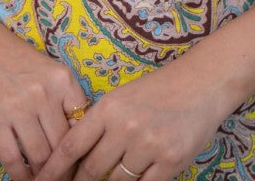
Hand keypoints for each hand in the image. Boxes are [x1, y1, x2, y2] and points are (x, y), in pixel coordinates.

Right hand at [0, 0, 88, 180]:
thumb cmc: (14, 60)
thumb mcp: (47, 71)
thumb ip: (63, 99)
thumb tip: (78, 138)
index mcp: (62, 79)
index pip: (81, 123)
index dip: (81, 147)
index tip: (80, 161)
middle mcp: (43, 92)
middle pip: (61, 144)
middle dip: (64, 166)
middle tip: (64, 176)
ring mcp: (18, 107)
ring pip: (39, 156)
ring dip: (42, 174)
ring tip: (43, 179)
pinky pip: (13, 159)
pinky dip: (20, 175)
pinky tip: (23, 178)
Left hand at [35, 52, 224, 180]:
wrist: (201, 83)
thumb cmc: (158, 89)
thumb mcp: (122, 97)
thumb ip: (100, 124)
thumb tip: (76, 158)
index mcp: (109, 108)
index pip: (72, 145)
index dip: (53, 169)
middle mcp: (125, 127)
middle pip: (90, 169)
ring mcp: (148, 146)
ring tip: (106, 177)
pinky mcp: (171, 162)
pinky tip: (133, 178)